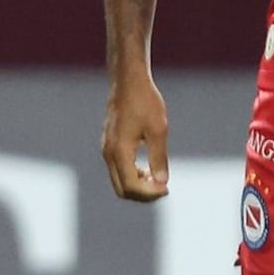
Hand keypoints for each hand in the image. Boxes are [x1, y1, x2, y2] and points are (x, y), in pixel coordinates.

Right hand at [101, 72, 170, 200]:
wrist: (128, 80)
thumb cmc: (145, 101)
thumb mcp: (158, 130)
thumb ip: (158, 158)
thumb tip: (162, 183)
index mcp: (120, 151)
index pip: (132, 187)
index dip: (150, 193)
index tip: (167, 187)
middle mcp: (109, 153)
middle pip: (122, 190)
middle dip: (143, 194)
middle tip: (163, 187)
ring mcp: (106, 149)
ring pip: (119, 181)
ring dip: (137, 186)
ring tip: (156, 177)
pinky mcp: (109, 144)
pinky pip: (117, 170)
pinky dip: (131, 176)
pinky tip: (147, 168)